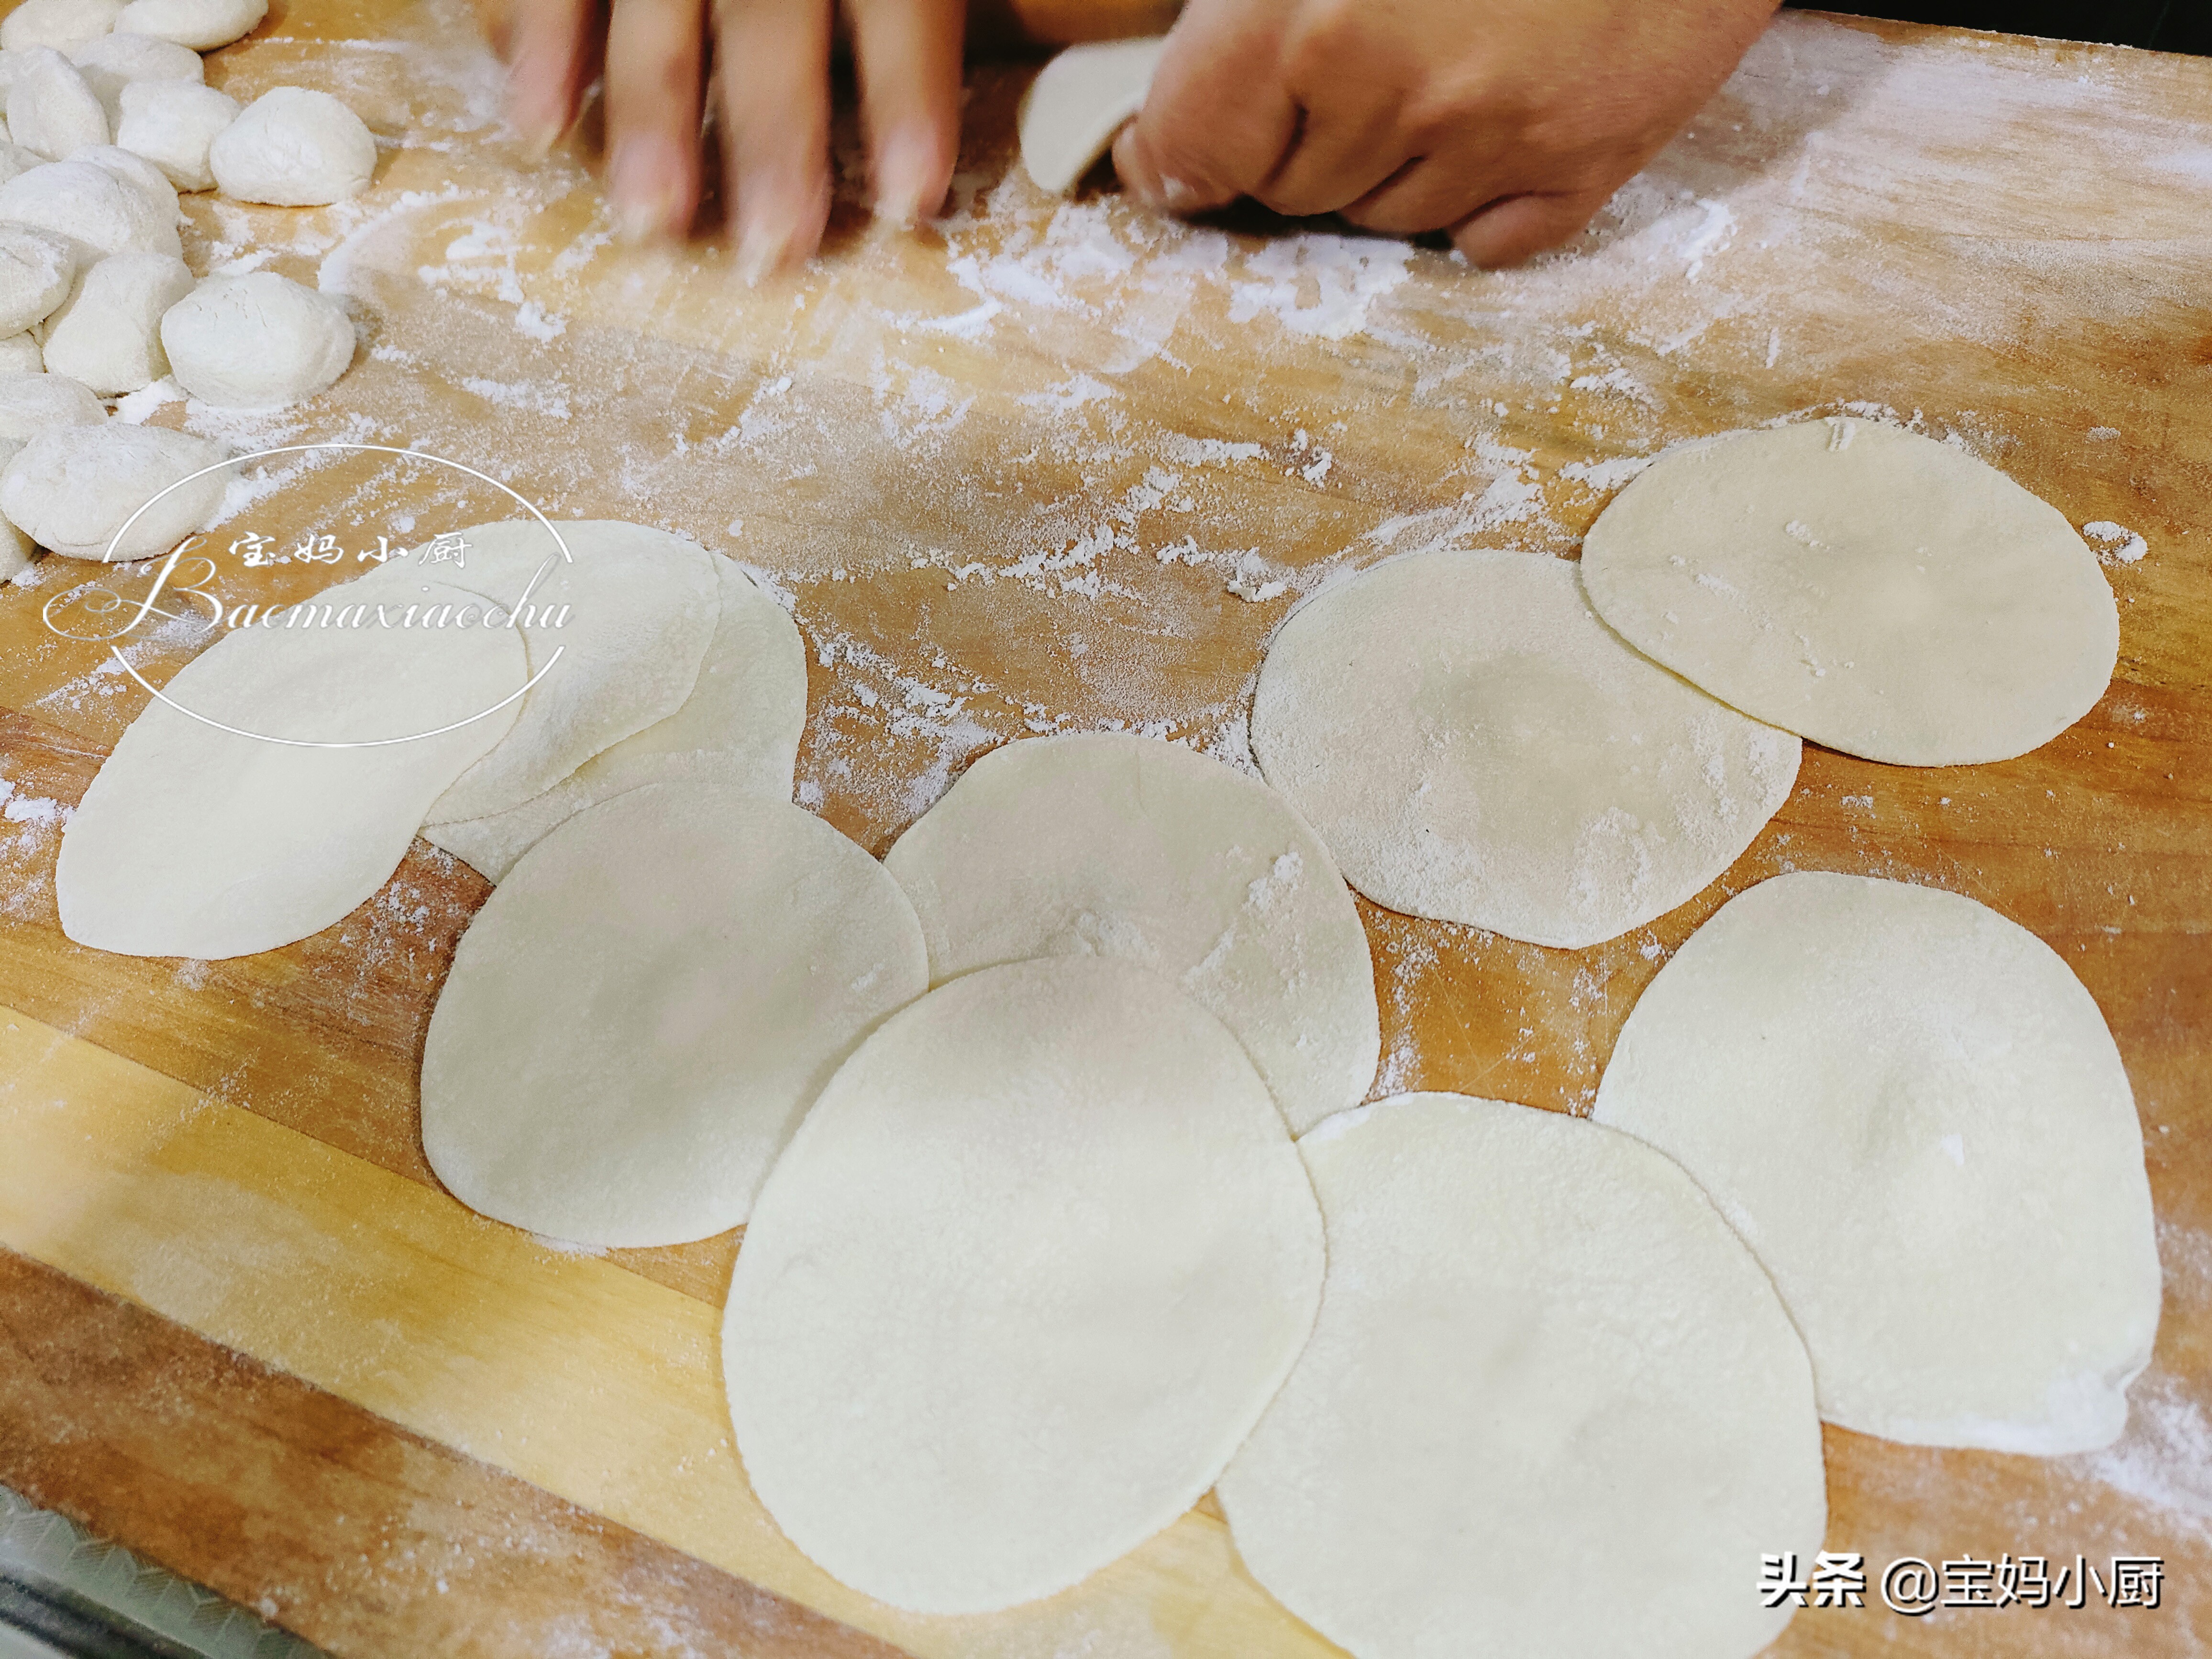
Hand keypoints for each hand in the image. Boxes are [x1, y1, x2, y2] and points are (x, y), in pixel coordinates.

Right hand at [484, 0, 964, 278]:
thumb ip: (955, 4)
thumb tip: (1023, 71)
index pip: (896, 0)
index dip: (905, 91)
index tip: (910, 197)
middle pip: (766, 12)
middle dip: (770, 132)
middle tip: (771, 248)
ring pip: (650, 2)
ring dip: (647, 114)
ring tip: (648, 221)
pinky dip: (531, 40)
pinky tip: (537, 129)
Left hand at [1110, 0, 1779, 266]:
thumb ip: (1243, 14)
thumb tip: (1160, 142)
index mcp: (1315, 16)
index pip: (1194, 143)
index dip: (1178, 146)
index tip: (1175, 146)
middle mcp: (1403, 93)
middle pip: (1290, 189)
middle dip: (1299, 140)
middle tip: (1354, 62)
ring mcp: (1499, 140)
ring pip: (1383, 216)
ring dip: (1389, 164)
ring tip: (1439, 70)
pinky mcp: (1582, 169)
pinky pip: (1484, 240)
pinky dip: (1476, 201)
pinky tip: (1496, 123)